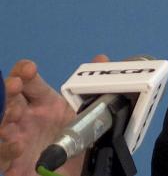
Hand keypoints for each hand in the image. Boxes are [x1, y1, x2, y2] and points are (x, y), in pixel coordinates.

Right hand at [0, 56, 107, 175]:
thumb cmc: (79, 139)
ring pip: (0, 124)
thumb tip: (101, 58)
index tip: (29, 69)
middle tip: (15, 85)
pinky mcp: (14, 164)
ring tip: (13, 115)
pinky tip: (18, 146)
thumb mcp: (90, 113)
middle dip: (8, 88)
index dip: (24, 71)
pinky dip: (6, 149)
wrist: (78, 172)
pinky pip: (2, 156)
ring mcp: (17, 139)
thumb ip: (96, 86)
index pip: (28, 81)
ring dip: (2, 116)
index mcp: (44, 102)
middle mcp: (27, 118)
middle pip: (8, 98)